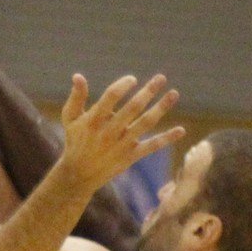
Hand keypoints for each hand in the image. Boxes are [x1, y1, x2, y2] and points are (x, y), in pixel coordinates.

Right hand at [50, 74, 181, 193]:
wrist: (79, 175)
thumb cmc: (75, 141)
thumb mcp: (70, 118)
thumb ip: (76, 97)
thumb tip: (78, 76)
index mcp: (93, 120)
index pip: (110, 98)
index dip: (122, 86)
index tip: (133, 79)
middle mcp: (109, 132)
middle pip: (132, 108)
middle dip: (148, 92)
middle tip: (161, 77)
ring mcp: (121, 145)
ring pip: (145, 124)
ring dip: (161, 108)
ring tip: (174, 93)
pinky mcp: (131, 156)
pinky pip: (151, 146)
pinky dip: (167, 139)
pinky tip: (181, 130)